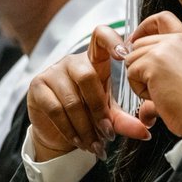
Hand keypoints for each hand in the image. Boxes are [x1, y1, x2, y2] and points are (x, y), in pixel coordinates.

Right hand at [27, 26, 150, 162]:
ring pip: (72, 99)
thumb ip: (125, 121)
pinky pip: (56, 109)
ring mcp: (53, 71)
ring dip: (86, 127)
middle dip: (99, 110)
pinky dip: (70, 130)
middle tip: (107, 133)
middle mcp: (73, 61)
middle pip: (87, 76)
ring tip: (95, 145)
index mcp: (95, 60)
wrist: (58, 133)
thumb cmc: (87, 115)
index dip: (111, 40)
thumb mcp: (109, 116)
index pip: (101, 36)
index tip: (124, 55)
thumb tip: (145, 132)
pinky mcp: (37, 86)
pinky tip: (78, 141)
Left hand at [122, 12, 181, 137]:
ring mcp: (163, 49)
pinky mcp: (152, 62)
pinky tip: (158, 95)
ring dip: (140, 80)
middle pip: (139, 44)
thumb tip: (131, 66)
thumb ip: (161, 64)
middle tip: (155, 86)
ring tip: (162, 92)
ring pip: (132, 59)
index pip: (163, 18)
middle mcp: (176, 40)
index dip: (145, 26)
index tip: (136, 40)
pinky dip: (139, 89)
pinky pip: (130, 73)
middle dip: (139, 66)